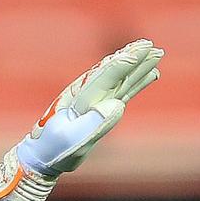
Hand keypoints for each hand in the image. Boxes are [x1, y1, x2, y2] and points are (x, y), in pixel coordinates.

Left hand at [16, 39, 163, 176]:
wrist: (44, 155)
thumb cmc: (54, 150)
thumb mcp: (70, 139)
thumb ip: (94, 123)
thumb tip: (119, 105)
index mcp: (81, 98)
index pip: (105, 76)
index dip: (123, 63)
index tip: (140, 50)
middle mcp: (90, 94)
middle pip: (116, 72)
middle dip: (134, 58)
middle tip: (152, 45)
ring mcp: (97, 100)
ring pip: (123, 79)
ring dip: (139, 66)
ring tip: (155, 52)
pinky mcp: (102, 109)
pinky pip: (124, 91)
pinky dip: (137, 81)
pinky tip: (151, 74)